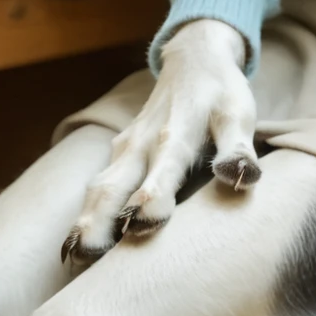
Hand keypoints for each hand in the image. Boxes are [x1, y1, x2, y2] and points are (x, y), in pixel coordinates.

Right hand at [61, 19, 259, 263]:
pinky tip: (81, 241)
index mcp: (175, 138)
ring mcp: (127, 148)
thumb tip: (242, 179)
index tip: (141, 229)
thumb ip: (237, 148)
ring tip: (74, 256)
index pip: (161, 174)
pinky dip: (88, 211)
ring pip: (101, 187)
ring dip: (87, 219)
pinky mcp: (120, 152)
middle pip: (115, 187)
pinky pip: (101, 184)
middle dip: (99, 221)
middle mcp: (143, 145)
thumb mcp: (238, 115)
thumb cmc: (221, 92)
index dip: (152, 201)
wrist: (194, 58)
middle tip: (83, 257)